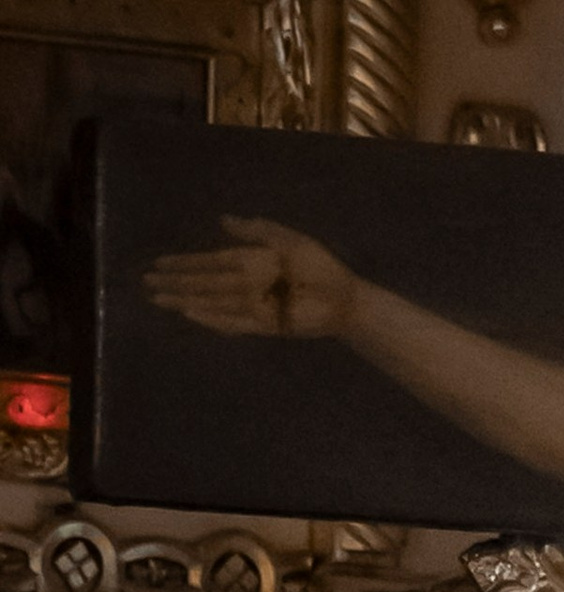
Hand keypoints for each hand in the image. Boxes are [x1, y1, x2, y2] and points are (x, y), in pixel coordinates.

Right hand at [143, 219, 357, 341]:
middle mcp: (247, 285)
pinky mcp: (266, 325)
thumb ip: (255, 230)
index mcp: (250, 262)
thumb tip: (223, 221)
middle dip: (177, 283)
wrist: (344, 296)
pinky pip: (234, 323)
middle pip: (204, 284)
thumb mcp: (285, 239)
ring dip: (186, 301)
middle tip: (147, 283)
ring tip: (159, 299)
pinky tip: (190, 314)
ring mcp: (254, 306)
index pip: (210, 262)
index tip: (160, 263)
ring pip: (212, 303)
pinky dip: (213, 319)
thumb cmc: (319, 266)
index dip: (185, 263)